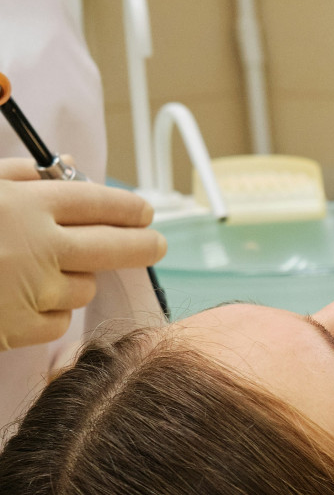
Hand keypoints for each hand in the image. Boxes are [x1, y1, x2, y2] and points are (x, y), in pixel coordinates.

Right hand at [0, 160, 163, 350]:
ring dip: (76, 279)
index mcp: (27, 205)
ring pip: (86, 286)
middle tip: (155, 243)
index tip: (145, 213)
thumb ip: (19, 176)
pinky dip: (48, 312)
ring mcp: (35, 290)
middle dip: (144, 245)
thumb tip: (65, 167)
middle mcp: (41, 246)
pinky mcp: (21, 327)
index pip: (101, 203)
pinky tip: (18, 299)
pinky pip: (59, 321)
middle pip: (120, 247)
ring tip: (37, 270)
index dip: (130, 208)